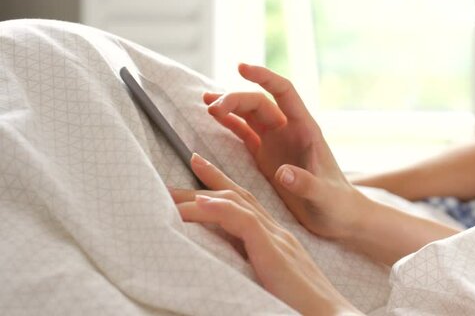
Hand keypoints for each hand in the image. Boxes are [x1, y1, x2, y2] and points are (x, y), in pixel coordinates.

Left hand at [169, 153, 359, 314]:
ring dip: (200, 196)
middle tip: (169, 183)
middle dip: (203, 185)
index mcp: (278, 239)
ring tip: (170, 193)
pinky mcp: (274, 249)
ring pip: (236, 203)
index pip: (245, 204)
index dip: (220, 186)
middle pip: (237, 196)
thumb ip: (256, 268)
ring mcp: (278, 237)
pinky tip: (197, 204)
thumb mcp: (273, 282)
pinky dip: (218, 209)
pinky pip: (242, 220)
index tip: (196, 174)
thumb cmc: (303, 306)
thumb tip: (227, 269)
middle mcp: (278, 232)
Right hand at [203, 64, 369, 240]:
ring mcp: (277, 142)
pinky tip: (213, 118)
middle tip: (212, 107)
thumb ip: (306, 183)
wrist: (339, 217)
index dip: (264, 77)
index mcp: (306, 129)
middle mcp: (290, 130)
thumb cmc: (337, 204)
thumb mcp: (324, 196)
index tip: (240, 67)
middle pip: (260, 103)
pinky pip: (244, 133)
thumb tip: (282, 172)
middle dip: (236, 99)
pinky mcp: (266, 156)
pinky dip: (229, 124)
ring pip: (249, 115)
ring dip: (229, 107)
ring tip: (206, 104)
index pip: (284, 92)